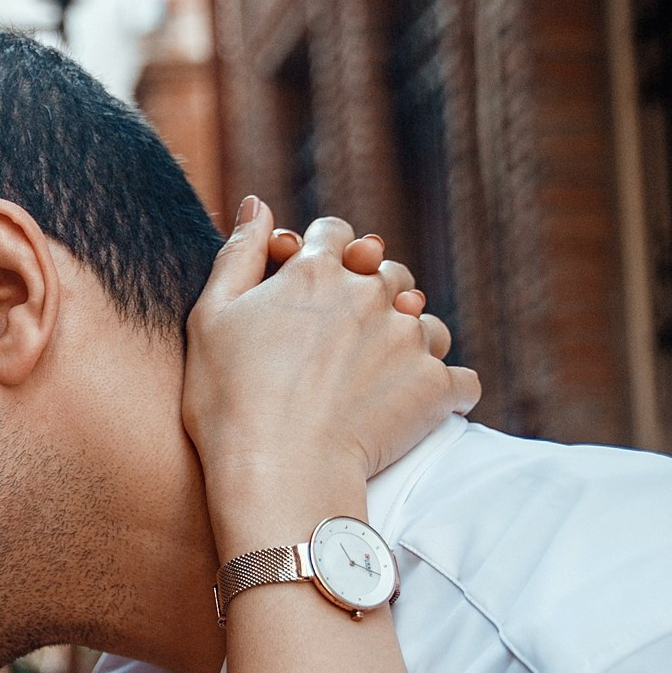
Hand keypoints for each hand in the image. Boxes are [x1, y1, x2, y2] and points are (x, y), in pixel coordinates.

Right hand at [184, 201, 480, 555]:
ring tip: (377, 378)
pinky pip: (461, 380)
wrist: (278, 470)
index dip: (324, 254)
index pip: (335, 233)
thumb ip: (238, 254)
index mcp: (317, 270)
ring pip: (425, 322)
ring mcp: (409, 338)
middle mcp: (371, 293)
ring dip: (409, 340)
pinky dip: (445, 390)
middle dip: (372, 294)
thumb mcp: (210, 317)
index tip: (312, 285)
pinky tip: (418, 406)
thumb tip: (258, 203)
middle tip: (342, 340)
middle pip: (388, 272)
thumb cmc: (229, 400)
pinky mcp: (436, 386)